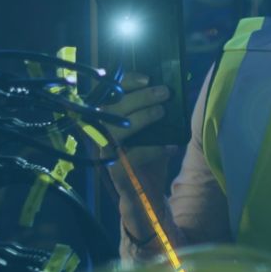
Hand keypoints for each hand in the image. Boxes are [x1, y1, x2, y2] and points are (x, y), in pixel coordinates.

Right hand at [99, 72, 177, 200]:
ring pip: (114, 131)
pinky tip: (168, 147)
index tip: (147, 78)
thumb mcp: (153, 131)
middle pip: (111, 110)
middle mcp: (101, 134)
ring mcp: (105, 153)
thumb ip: (154, 113)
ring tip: (161, 112)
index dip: (126, 83)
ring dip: (140, 118)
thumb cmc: (149, 157)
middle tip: (164, 92)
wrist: (147, 194)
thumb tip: (168, 90)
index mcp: (109, 120)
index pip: (111, 94)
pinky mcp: (114, 172)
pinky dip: (151, 149)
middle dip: (139, 97)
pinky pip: (129, 157)